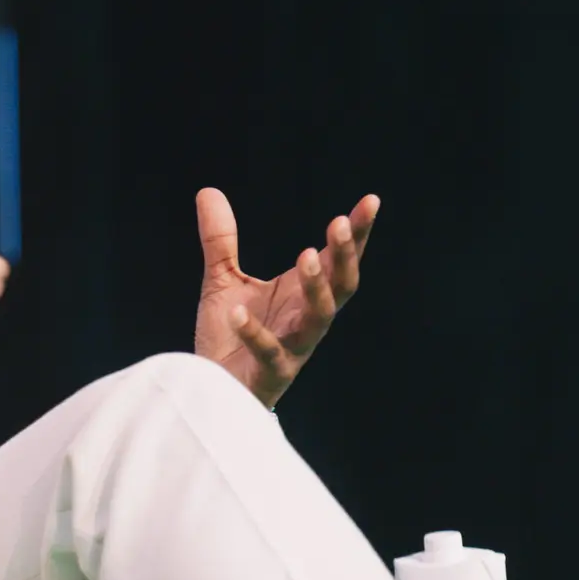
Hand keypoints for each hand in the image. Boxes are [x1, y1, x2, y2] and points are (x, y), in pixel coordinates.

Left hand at [193, 187, 376, 407]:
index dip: (357, 234)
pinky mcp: (268, 373)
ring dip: (317, 288)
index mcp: (302, 295)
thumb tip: (208, 190)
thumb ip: (221, 239)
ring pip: (318, 319)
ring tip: (306, 255)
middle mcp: (305, 320)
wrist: (211, 389)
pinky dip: (254, 332)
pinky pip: (269, 353)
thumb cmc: (228, 335)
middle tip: (340, 223)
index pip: (337, 261)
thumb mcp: (223, 279)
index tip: (370, 201)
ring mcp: (292, 347)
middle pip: (341, 287)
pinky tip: (237, 311)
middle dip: (344, 256)